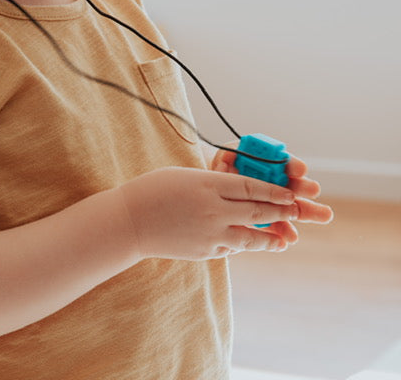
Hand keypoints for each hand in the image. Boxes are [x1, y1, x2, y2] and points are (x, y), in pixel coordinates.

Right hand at [119, 167, 301, 260]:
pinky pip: (231, 247)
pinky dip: (244, 245)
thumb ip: (213, 184)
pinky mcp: (205, 251)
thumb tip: (238, 190)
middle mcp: (213, 210)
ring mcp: (210, 234)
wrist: (129, 222)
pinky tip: (252, 244)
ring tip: (285, 238)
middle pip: (256, 211)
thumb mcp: (185, 177)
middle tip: (298, 211)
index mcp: (207, 186)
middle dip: (281, 212)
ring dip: (270, 237)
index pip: (250, 187)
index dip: (274, 191)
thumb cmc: (153, 190)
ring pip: (250, 237)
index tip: (290, 193)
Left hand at [209, 142, 333, 231]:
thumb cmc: (223, 171)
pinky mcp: (264, 221)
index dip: (291, 165)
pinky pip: (275, 227)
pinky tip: (289, 238)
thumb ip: (229, 158)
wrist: (215, 194)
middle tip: (314, 190)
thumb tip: (229, 159)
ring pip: (288, 207)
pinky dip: (282, 233)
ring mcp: (270, 203)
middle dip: (304, 187)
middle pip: (291, 185)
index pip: (282, 162)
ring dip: (304, 211)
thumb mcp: (224, 159)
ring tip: (324, 216)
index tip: (299, 170)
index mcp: (266, 163)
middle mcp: (273, 182)